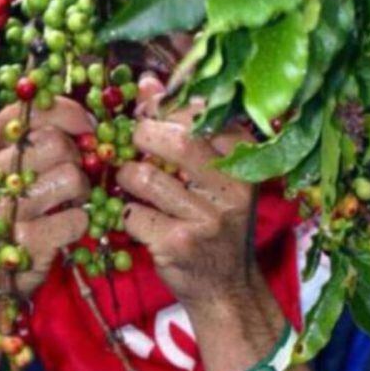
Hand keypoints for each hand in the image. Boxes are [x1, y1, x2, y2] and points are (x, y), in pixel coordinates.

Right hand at [0, 97, 93, 295]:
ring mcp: (2, 207)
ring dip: (82, 193)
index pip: (30, 109)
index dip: (69, 114)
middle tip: (73, 181)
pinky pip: (77, 218)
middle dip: (78, 160)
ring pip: (72, 177)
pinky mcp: (23, 240)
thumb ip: (26, 143)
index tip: (87, 128)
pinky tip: (61, 232)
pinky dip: (79, 225)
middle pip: (57, 142)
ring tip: (67, 205)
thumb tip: (84, 123)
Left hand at [117, 78, 259, 314]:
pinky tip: (137, 218)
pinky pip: (132, 213)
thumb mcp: (211, 173)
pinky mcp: (179, 243)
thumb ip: (182, 126)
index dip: (163, 106)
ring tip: (130, 183)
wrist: (224, 288)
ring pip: (144, 177)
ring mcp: (207, 218)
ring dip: (125, 177)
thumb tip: (147, 83)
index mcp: (244, 160)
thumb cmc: (212, 220)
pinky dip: (124, 213)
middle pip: (173, 139)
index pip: (200, 113)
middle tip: (131, 144)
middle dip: (140, 136)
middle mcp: (232, 187)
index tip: (146, 110)